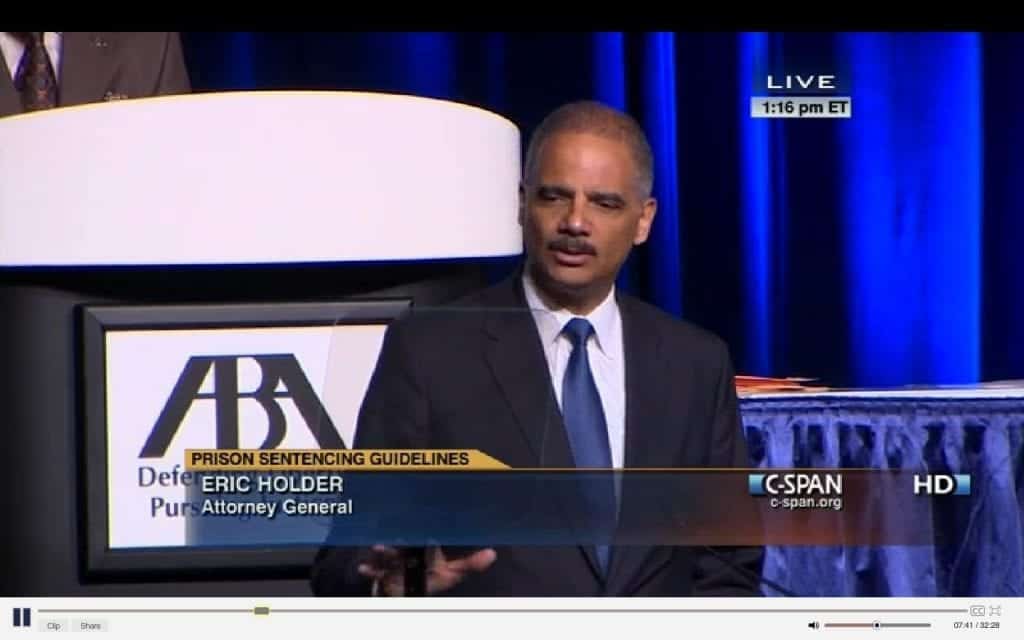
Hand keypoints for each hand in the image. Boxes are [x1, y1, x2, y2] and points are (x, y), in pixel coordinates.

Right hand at [357, 545, 495, 595]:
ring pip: (388, 555)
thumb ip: (471, 563)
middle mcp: (409, 551)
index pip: (425, 537)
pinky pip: (374, 572)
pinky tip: (364, 568)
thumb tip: (492, 554)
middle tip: (397, 536)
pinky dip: (369, 570)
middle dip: (400, 541)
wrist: (409, 587)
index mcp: (426, 548)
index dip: (423, 532)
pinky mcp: (383, 573)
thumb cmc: (432, 576)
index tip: (422, 529)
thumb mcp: (452, 572)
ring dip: (383, 552)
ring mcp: (395, 562)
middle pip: (404, 544)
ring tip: (378, 548)